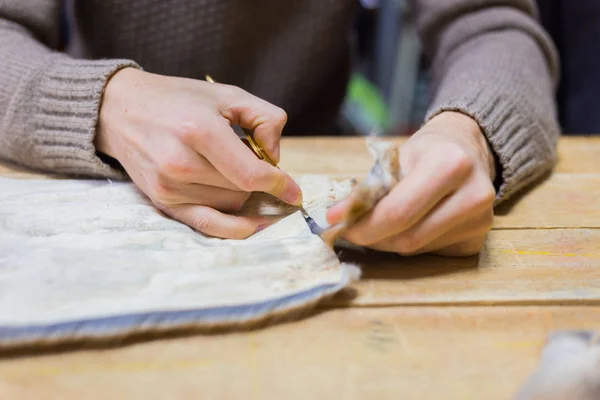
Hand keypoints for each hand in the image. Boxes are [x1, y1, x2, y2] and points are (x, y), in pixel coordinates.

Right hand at [95, 68, 301, 238]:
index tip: (295, 192)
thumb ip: (265, 119)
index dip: (280, 185)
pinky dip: (232, 227)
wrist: (121, 110)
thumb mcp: (227, 95)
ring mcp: (169, 187)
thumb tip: (276, 158)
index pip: (251, 174)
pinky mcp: (162, 202)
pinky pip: (206, 225)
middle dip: (258, 180)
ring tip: (228, 168)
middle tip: (250, 160)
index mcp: (200, 132)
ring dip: (242, 194)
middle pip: (243, 190)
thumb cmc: (179, 100)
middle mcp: (181, 164)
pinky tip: (251, 226)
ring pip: (230, 206)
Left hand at [327, 111, 495, 256]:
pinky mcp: (477, 241)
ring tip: (379, 223)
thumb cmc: (425, 151)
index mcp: (450, 164)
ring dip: (388, 241)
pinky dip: (409, 243)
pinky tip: (408, 226)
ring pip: (416, 249)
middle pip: (407, 237)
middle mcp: (473, 195)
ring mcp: (481, 222)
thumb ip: (369, 189)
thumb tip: (336, 218)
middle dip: (371, 237)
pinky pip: (430, 253)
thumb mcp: (394, 158)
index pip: (399, 210)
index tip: (335, 223)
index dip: (362, 223)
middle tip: (351, 229)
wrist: (467, 149)